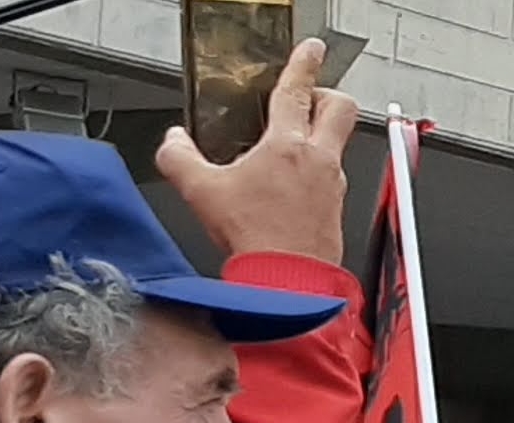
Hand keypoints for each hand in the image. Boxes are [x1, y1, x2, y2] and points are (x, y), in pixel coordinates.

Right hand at [155, 41, 360, 262]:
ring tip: (289, 146)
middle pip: (341, 107)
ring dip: (318, 135)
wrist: (287, 282)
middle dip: (325, 94)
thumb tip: (173, 140)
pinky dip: (316, 168)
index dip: (303, 63)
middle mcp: (319, 160)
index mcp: (287, 146)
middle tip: (305, 98)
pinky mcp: (338, 206)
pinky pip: (333, 174)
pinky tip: (292, 183)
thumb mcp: (200, 191)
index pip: (297, 90)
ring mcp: (334, 184)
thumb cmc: (255, 238)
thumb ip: (178, 157)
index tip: (310, 49)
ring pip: (338, 142)